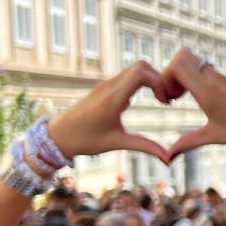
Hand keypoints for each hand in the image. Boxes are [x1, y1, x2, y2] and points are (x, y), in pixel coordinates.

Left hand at [48, 62, 170, 162]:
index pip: (140, 73)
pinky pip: (128, 75)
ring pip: (135, 68)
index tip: (165, 102)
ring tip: (160, 100)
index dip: (158, 82)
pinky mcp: (105, 87)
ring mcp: (106, 84)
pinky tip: (146, 99)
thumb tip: (168, 159)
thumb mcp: (117, 143)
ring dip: (151, 80)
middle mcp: (109, 86)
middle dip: (159, 79)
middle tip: (165, 100)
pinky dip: (142, 82)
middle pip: (141, 66)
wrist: (57, 135)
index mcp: (112, 98)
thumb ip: (145, 147)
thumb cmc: (85, 140)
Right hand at [160, 49, 225, 161]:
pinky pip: (205, 70)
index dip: (164, 78)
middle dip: (170, 73)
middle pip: (183, 56)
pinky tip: (199, 100)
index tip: (168, 99)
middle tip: (173, 96)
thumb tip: (169, 156)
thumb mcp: (216, 137)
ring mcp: (223, 78)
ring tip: (182, 98)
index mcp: (208, 90)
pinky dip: (195, 79)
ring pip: (194, 61)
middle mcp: (214, 79)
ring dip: (183, 76)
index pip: (177, 64)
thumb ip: (189, 142)